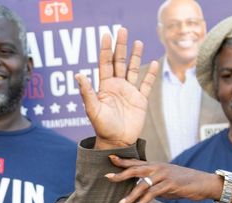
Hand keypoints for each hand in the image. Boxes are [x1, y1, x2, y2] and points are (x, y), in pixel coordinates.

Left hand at [77, 27, 157, 148]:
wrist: (116, 142)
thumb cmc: (102, 128)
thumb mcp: (92, 110)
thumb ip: (87, 92)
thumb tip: (78, 75)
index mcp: (104, 87)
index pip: (105, 63)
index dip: (105, 49)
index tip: (106, 35)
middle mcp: (117, 87)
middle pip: (119, 62)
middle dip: (121, 46)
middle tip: (122, 30)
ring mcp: (129, 92)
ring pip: (133, 69)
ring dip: (135, 56)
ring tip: (138, 42)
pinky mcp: (140, 100)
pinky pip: (146, 84)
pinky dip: (150, 74)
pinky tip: (153, 62)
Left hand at [104, 158, 221, 202]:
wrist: (203, 183)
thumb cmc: (183, 182)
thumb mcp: (165, 181)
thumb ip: (152, 184)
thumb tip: (140, 192)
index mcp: (155, 165)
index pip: (136, 161)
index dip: (123, 160)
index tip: (109, 157)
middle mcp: (158, 168)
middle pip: (135, 169)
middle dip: (120, 174)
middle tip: (107, 177)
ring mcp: (164, 175)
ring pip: (142, 184)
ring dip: (130, 195)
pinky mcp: (170, 185)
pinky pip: (153, 193)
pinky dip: (143, 201)